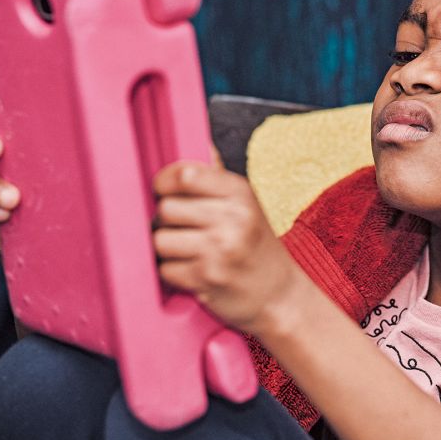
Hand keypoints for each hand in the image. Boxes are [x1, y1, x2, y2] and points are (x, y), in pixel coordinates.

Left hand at [151, 161, 300, 334]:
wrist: (279, 295)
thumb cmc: (256, 246)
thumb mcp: (247, 205)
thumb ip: (218, 178)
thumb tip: (203, 144)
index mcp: (240, 192)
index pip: (184, 174)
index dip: (165, 183)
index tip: (166, 192)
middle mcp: (233, 217)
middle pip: (166, 208)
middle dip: (168, 222)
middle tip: (186, 230)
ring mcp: (220, 249)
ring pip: (160, 240)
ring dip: (168, 250)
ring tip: (190, 252)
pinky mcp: (207, 278)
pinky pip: (165, 269)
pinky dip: (175, 273)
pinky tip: (195, 272)